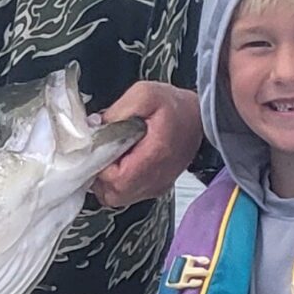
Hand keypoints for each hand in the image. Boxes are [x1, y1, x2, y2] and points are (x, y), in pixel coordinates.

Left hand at [92, 82, 203, 209]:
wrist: (199, 116)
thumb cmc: (174, 106)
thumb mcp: (144, 94)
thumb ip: (118, 111)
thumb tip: (95, 127)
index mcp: (155, 155)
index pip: (116, 179)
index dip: (101, 165)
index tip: (100, 148)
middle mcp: (157, 178)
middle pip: (113, 195)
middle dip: (101, 174)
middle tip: (103, 152)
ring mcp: (157, 186)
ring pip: (118, 198)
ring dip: (108, 180)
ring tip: (112, 156)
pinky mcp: (156, 188)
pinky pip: (127, 195)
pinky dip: (118, 182)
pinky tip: (122, 162)